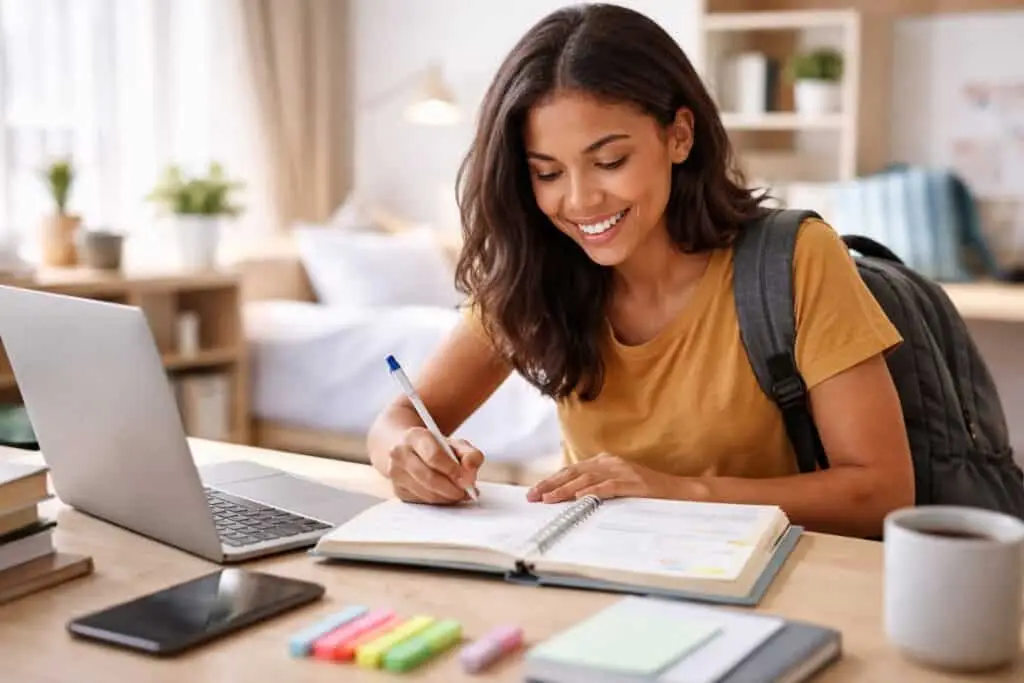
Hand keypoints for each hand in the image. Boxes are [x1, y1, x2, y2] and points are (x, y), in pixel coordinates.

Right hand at [385, 428, 483, 503]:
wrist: (408, 449)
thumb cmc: (435, 447)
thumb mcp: (455, 444)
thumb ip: (469, 454)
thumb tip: (470, 471)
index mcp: (414, 436)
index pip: (434, 456)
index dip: (453, 470)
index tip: (467, 479)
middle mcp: (399, 454)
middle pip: (429, 478)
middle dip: (451, 489)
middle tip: (466, 492)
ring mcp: (395, 473)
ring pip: (426, 493)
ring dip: (447, 497)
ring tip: (460, 493)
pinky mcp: (397, 490)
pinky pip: (423, 501)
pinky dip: (439, 501)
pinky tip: (446, 495)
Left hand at [527, 453, 685, 502]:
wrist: (680, 492)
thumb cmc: (647, 493)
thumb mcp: (618, 486)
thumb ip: (597, 487)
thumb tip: (569, 499)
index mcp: (605, 462)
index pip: (572, 470)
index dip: (551, 481)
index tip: (534, 492)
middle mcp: (611, 463)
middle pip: (574, 472)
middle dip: (551, 484)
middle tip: (532, 496)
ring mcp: (623, 471)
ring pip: (587, 479)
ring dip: (565, 490)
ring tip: (548, 499)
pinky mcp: (634, 483)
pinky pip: (608, 487)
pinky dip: (592, 492)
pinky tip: (579, 497)